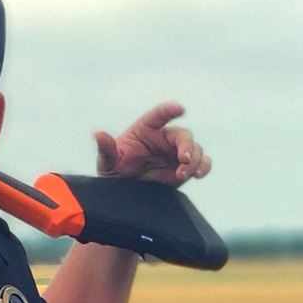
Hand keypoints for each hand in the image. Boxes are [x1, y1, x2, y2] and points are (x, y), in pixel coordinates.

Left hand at [92, 102, 210, 185]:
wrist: (127, 194)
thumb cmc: (115, 171)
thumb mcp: (108, 162)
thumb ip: (106, 149)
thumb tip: (98, 134)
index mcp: (146, 129)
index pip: (159, 115)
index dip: (169, 110)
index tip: (179, 108)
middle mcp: (164, 138)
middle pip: (183, 135)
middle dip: (187, 146)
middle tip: (184, 159)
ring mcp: (176, 152)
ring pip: (195, 149)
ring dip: (195, 160)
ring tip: (183, 174)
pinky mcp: (185, 167)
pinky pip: (202, 162)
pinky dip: (204, 167)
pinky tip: (198, 174)